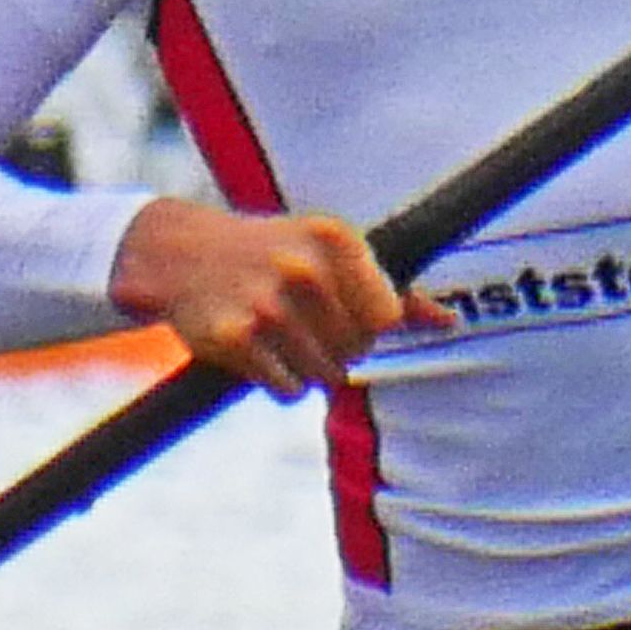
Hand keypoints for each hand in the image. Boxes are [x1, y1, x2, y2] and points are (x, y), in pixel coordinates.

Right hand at [109, 198, 451, 398]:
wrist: (182, 254)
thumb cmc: (273, 253)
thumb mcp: (331, 253)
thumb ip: (391, 289)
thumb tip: (449, 321)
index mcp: (334, 239)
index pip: (386, 318)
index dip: (368, 327)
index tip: (342, 312)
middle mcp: (302, 267)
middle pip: (356, 351)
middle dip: (336, 349)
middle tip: (303, 323)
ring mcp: (267, 303)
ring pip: (324, 376)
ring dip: (306, 368)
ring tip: (280, 335)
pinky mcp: (235, 337)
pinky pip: (287, 390)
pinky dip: (278, 381)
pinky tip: (258, 350)